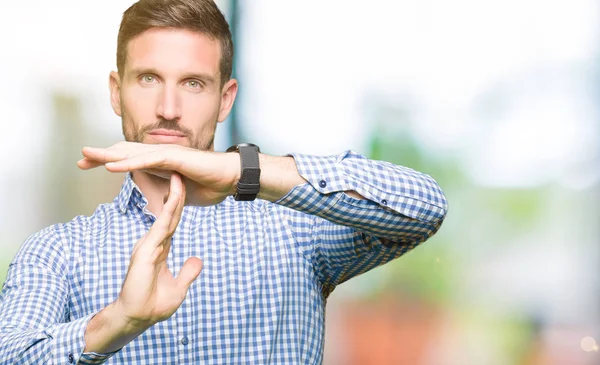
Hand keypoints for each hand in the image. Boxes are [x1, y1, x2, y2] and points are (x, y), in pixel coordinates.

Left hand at [78, 141, 239, 205]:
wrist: (231, 178)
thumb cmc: (211, 185)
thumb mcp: (181, 194)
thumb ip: (169, 193)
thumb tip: (162, 199)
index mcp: (161, 163)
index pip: (130, 160)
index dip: (109, 161)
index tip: (90, 166)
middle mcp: (161, 155)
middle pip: (125, 152)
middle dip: (102, 155)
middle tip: (81, 160)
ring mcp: (167, 154)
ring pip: (132, 153)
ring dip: (108, 155)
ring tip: (88, 156)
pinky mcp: (175, 158)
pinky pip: (147, 160)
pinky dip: (128, 163)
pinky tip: (111, 165)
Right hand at [115, 172, 201, 326]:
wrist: (136, 317)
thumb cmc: (153, 304)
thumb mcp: (178, 288)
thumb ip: (187, 272)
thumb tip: (198, 259)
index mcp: (161, 249)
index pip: (173, 222)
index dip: (180, 205)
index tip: (186, 189)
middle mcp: (153, 243)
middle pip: (169, 214)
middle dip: (177, 194)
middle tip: (182, 172)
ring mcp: (148, 245)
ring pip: (165, 216)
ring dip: (173, 196)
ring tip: (179, 176)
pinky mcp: (145, 250)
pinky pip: (160, 227)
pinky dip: (167, 211)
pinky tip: (174, 198)